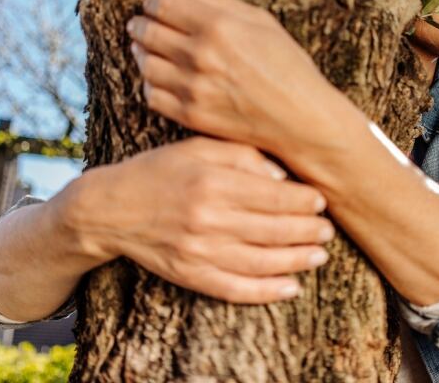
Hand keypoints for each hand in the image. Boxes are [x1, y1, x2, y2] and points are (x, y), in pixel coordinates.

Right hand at [69, 137, 334, 303]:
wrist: (110, 208)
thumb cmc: (160, 170)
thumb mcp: (199, 147)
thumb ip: (242, 155)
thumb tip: (282, 175)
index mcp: (213, 181)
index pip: (273, 195)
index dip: (303, 201)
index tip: (321, 200)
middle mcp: (208, 218)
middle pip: (273, 229)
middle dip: (308, 231)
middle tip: (328, 230)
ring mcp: (199, 251)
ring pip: (261, 261)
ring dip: (296, 260)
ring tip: (320, 256)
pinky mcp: (190, 275)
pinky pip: (235, 288)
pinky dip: (266, 291)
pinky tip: (291, 287)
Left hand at [125, 0, 348, 157]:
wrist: (301, 119)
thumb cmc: (288, 66)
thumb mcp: (262, 22)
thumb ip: (218, 1)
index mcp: (218, 26)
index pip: (163, 5)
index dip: (152, 1)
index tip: (154, 3)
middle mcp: (200, 55)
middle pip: (147, 32)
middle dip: (140, 24)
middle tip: (140, 24)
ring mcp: (193, 88)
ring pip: (145, 64)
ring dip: (141, 52)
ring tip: (147, 49)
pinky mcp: (190, 115)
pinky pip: (152, 96)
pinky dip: (150, 84)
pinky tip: (160, 78)